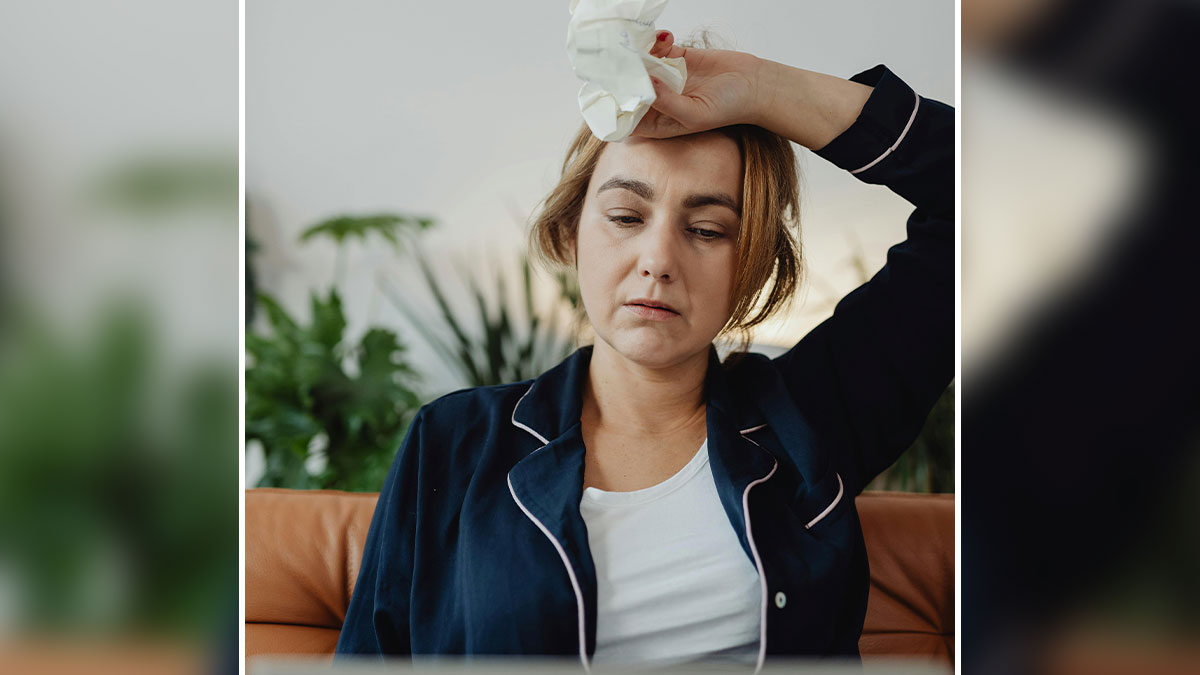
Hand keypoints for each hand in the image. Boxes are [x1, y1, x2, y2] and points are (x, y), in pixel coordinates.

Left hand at [630, 31, 770, 138]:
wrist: (754, 85)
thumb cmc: (728, 108)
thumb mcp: (695, 114)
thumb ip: (667, 103)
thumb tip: (645, 84)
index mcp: (659, 123)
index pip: (628, 118)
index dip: (616, 106)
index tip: (611, 89)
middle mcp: (658, 102)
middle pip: (630, 88)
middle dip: (624, 75)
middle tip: (621, 58)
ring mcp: (667, 79)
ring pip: (642, 65)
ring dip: (640, 54)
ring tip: (643, 43)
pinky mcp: (677, 59)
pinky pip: (658, 49)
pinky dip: (657, 41)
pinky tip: (667, 38)